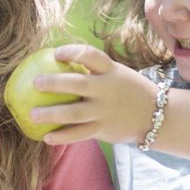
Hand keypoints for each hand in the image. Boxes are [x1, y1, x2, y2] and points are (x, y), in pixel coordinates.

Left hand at [27, 44, 156, 145]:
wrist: (157, 116)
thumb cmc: (128, 90)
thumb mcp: (117, 74)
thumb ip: (94, 70)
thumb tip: (59, 62)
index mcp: (111, 70)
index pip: (90, 55)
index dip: (72, 52)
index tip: (56, 53)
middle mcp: (107, 89)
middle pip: (78, 84)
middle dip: (55, 83)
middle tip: (35, 82)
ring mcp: (105, 111)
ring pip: (74, 113)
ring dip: (51, 114)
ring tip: (32, 114)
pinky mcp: (104, 129)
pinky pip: (79, 134)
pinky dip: (62, 136)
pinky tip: (46, 137)